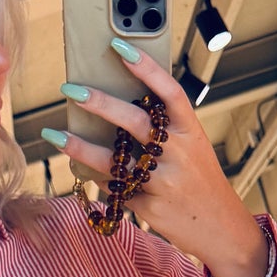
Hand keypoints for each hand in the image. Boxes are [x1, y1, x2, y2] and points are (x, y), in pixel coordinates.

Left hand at [55, 44, 270, 276]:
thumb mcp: (193, 149)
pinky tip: (87, 171)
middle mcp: (179, 154)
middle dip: (99, 103)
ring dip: (80, 147)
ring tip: (54, 135)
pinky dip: (101, 179)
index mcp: (191, 132)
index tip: (119, 47)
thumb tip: (117, 108)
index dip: (146, 68)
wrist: (222, 229)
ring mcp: (163, 182)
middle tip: (71, 89)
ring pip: (113, 161)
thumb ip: (165, 130)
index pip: (169, 92)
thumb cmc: (200, 181)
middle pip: (134, 121)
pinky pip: (116, 188)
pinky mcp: (150, 206)